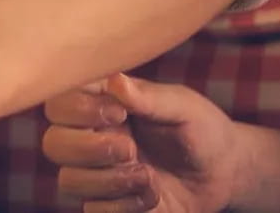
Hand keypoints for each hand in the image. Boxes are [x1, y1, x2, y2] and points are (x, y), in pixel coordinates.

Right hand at [44, 74, 246, 212]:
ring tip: (148, 176)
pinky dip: (125, 206)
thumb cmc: (202, 129)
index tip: (120, 112)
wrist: (226, 174)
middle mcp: (89, 137)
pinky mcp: (108, 203)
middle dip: (89, 150)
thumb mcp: (182, 107)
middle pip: (53, 145)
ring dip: (109, 181)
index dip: (78, 110)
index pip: (58, 103)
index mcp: (99, 105)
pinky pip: (94, 210)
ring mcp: (96, 173)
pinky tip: (153, 195)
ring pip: (69, 181)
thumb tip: (115, 79)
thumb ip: (148, 96)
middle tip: (131, 149)